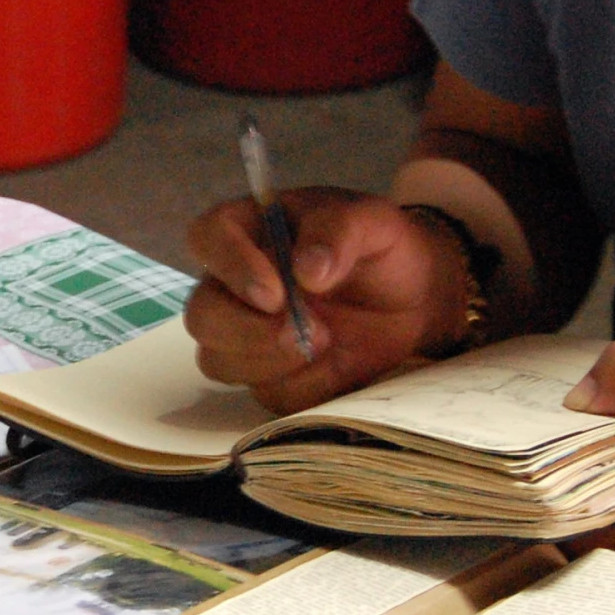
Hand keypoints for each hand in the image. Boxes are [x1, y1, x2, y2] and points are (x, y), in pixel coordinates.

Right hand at [185, 189, 472, 413]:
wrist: (412, 294)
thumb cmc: (378, 246)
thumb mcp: (370, 220)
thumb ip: (338, 231)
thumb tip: (307, 270)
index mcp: (246, 230)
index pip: (208, 238)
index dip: (230, 266)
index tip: (275, 293)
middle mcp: (233, 284)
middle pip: (202, 315)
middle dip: (247, 331)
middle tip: (307, 331)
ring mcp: (245, 335)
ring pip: (219, 362)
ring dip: (270, 362)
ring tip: (328, 342)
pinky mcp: (270, 376)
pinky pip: (268, 394)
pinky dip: (305, 385)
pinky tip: (337, 362)